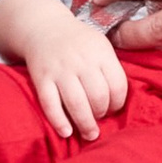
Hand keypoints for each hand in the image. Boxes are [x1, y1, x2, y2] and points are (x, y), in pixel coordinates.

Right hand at [0, 0, 127, 141]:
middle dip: (102, 114)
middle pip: (98, 97)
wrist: (45, 28)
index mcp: (101, 52)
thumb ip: (111, 68)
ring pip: (76, 103)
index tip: (114, 109)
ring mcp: (60, 70)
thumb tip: (120, 101)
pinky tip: (66, 132)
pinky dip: (59, 121)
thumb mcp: (101, 45)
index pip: (118, 85)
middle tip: (100, 119)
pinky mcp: (41, 78)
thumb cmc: (79, 42)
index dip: (118, 103)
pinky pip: (50, 104)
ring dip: (85, 124)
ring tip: (90, 134)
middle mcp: (81, 61)